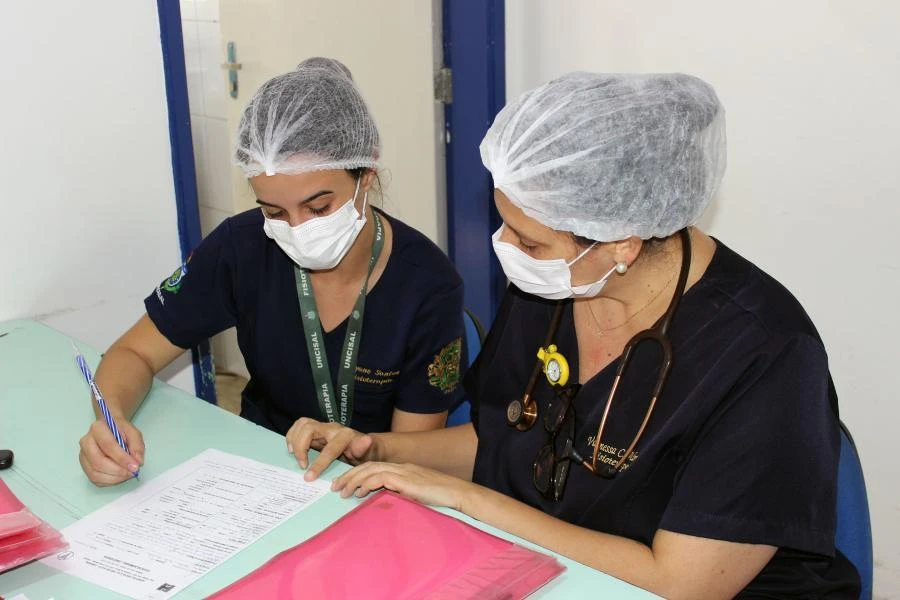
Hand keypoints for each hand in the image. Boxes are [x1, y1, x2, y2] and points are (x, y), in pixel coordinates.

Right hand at [78, 417, 143, 485]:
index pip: (108, 445)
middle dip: (118, 471)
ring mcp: (83, 455)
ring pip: (95, 473)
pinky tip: (120, 477)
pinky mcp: (84, 466)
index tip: (135, 466)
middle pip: (98, 462)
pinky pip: (94, 479)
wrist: (110, 429)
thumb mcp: (134, 432)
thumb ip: (137, 446)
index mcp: (98, 428)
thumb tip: (137, 462)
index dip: (122, 458)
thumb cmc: (121, 430)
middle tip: (132, 472)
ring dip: (114, 478)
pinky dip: (109, 481)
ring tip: (128, 474)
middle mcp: (86, 442)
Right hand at [285, 417, 376, 480]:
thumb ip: (363, 448)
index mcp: (345, 435)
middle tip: (302, 465)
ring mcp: (323, 427)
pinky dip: (293, 436)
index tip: (309, 477)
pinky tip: (293, 448)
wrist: (364, 444)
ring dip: (295, 439)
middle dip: (301, 447)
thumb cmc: (365, 451)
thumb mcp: (367, 453)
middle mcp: (332, 428)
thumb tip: (366, 441)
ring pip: (303, 424)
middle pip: (309, 429)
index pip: (329, 449)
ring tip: (294, 455)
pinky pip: (300, 426)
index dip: (318, 464)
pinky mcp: (316, 429)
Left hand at [331, 462, 474, 511]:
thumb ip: (401, 495)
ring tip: (342, 492)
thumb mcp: (416, 495)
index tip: (344, 484)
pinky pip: (380, 478)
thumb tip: (384, 503)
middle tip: (334, 487)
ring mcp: (403, 471)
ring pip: (370, 470)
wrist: (458, 493)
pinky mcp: (405, 480)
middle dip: (349, 475)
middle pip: (368, 466)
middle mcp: (400, 467)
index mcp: (402, 469)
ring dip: (353, 480)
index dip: (357, 474)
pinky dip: (366, 484)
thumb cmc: (441, 498)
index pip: (374, 467)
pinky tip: (358, 494)